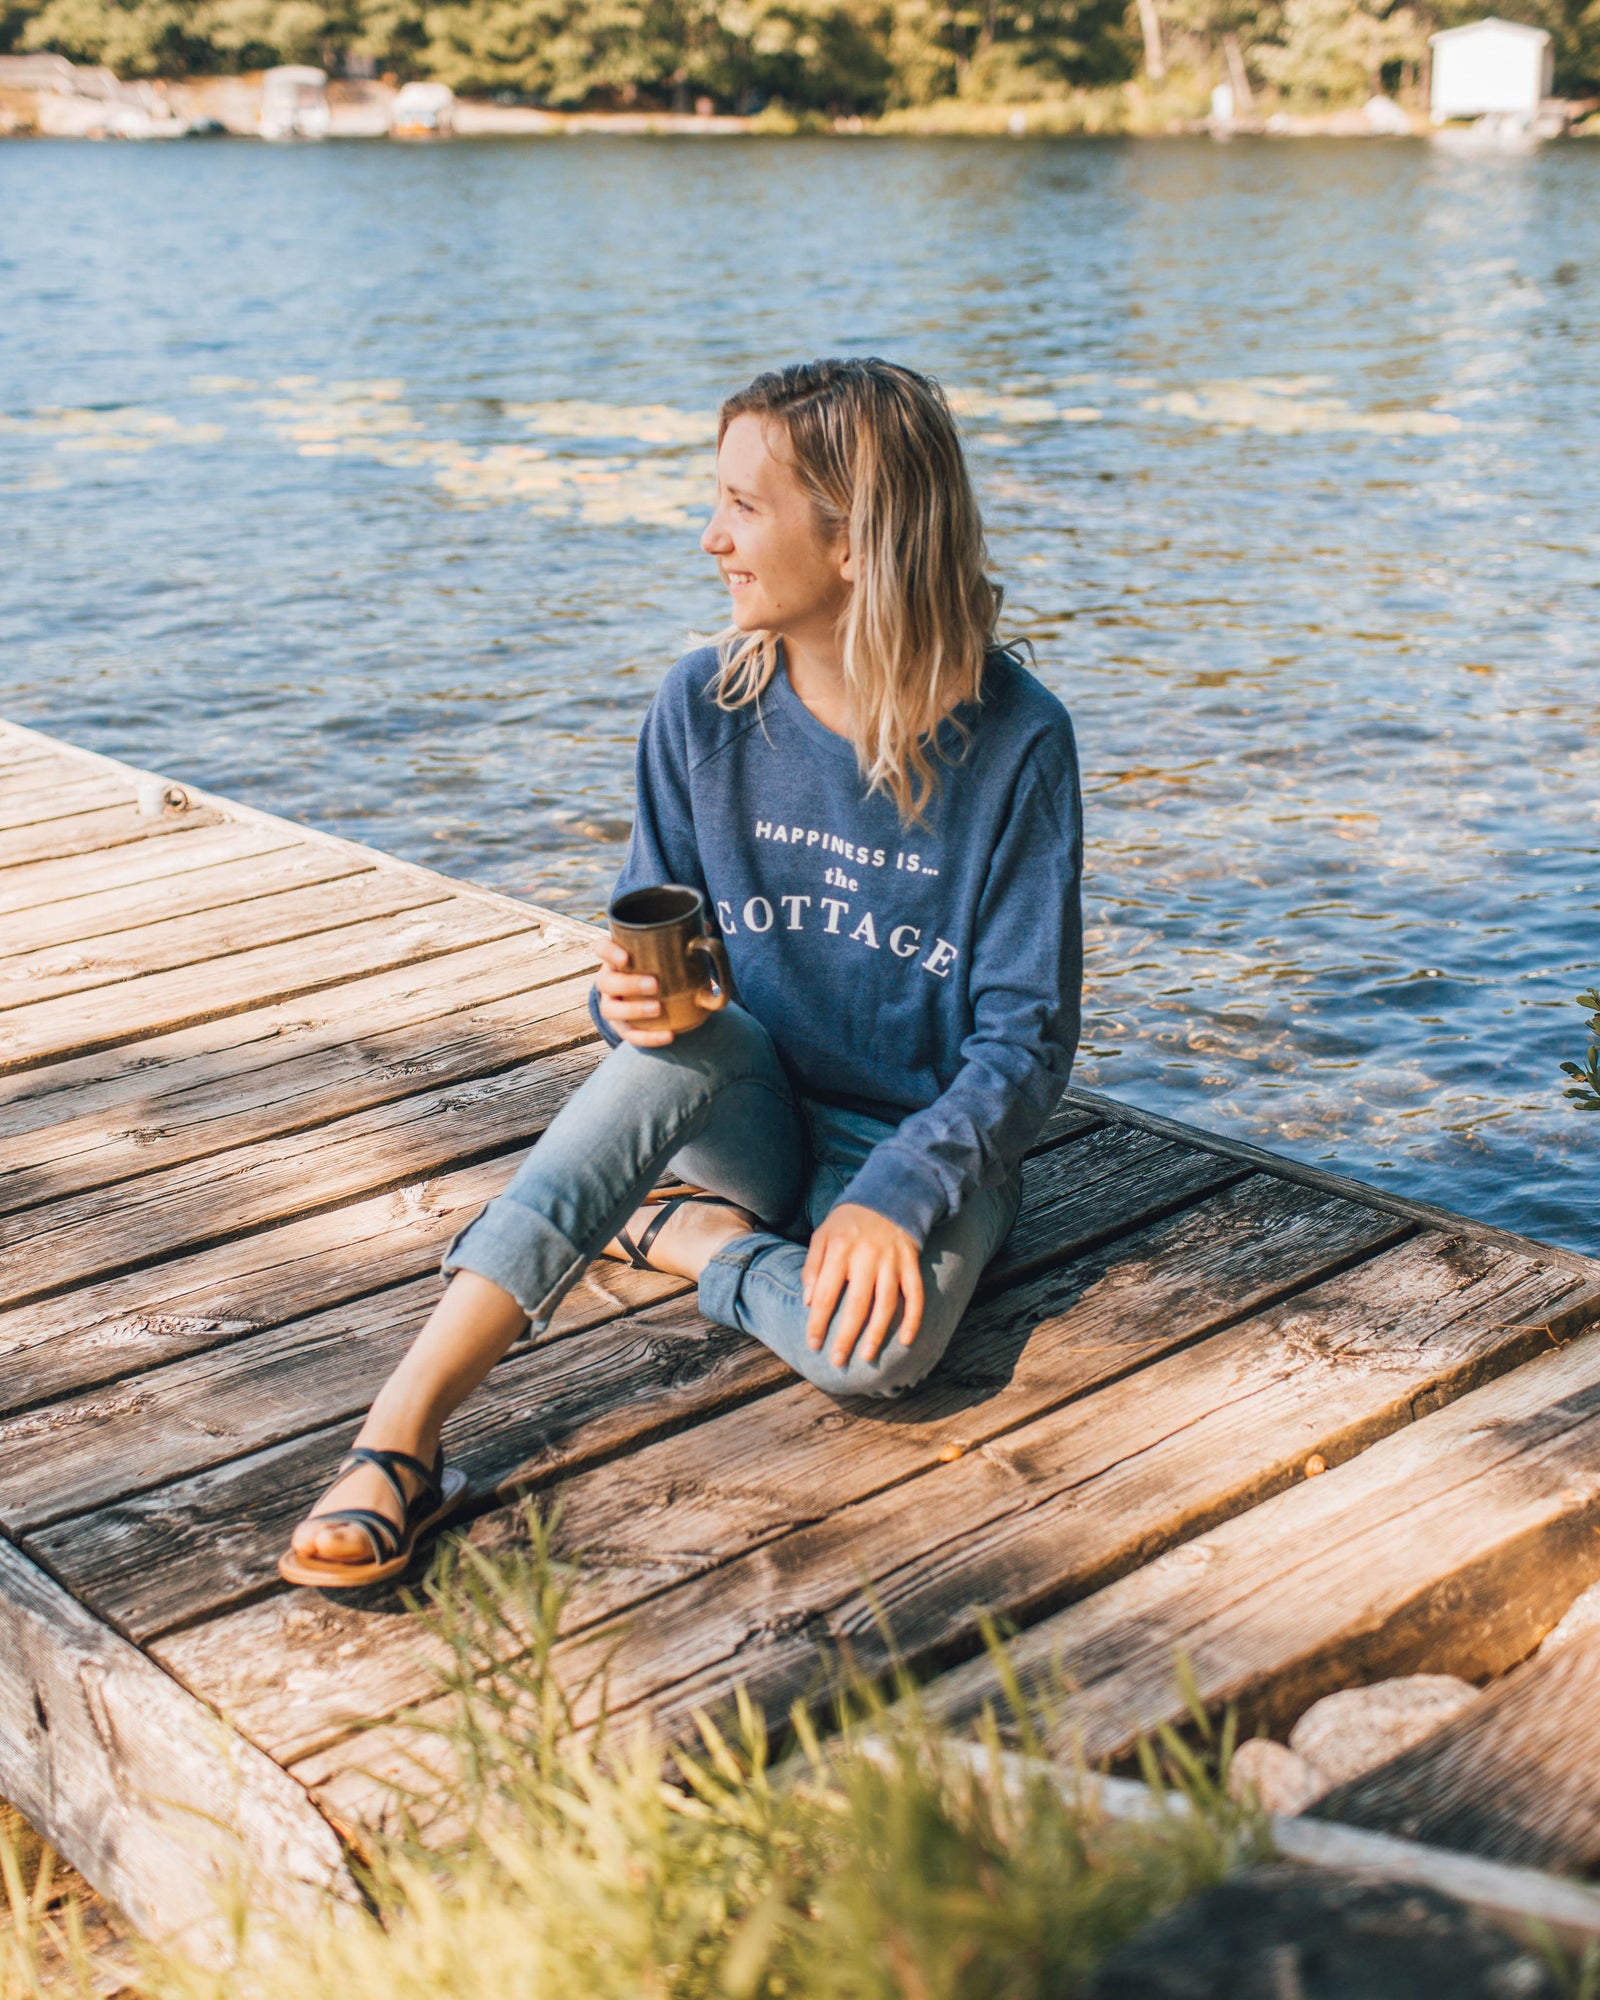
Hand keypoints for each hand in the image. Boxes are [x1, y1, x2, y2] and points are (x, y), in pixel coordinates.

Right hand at [595, 936, 675, 1047]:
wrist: (645, 996)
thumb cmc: (653, 967)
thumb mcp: (659, 953)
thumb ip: (680, 939)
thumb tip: (705, 926)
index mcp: (615, 958)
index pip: (601, 949)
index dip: (609, 952)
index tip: (626, 957)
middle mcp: (607, 981)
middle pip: (607, 982)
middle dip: (629, 983)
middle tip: (654, 984)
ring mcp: (611, 1005)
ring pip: (611, 1009)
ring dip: (634, 1009)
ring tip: (658, 1008)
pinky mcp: (622, 1027)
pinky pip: (630, 1035)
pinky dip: (649, 1038)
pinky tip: (670, 1036)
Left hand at [802, 1202, 924, 1368]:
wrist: (889, 1195)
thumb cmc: (848, 1222)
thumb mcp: (822, 1235)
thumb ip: (812, 1267)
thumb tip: (808, 1302)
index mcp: (840, 1249)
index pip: (825, 1294)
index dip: (818, 1322)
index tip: (813, 1344)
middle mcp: (867, 1257)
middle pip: (856, 1305)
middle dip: (845, 1337)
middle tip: (837, 1361)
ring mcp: (893, 1261)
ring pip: (886, 1305)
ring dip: (876, 1334)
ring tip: (866, 1356)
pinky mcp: (912, 1263)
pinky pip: (916, 1295)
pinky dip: (913, 1319)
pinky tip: (906, 1340)